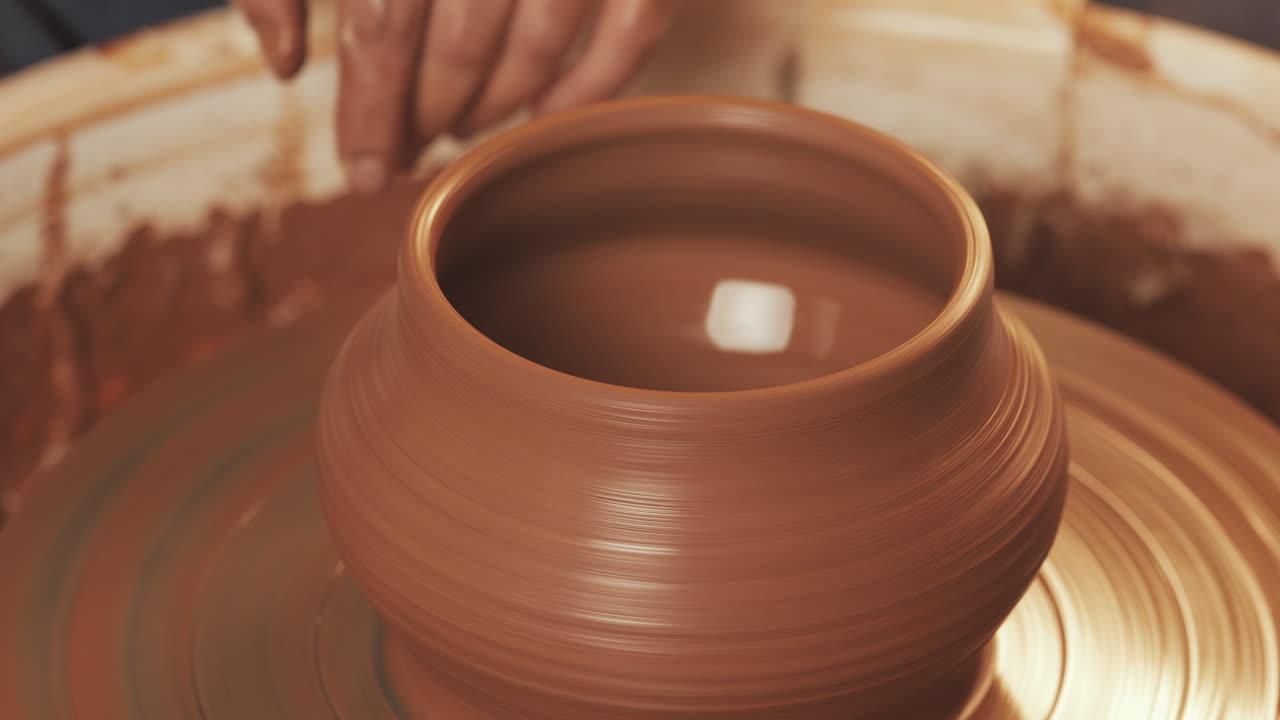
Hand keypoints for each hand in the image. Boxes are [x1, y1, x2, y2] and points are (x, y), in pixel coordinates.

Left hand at [232, 0, 674, 192]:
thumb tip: (287, 66)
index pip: (383, 32)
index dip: (371, 113)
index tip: (362, 170)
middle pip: (458, 47)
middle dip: (427, 117)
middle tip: (408, 156)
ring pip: (538, 41)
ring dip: (494, 104)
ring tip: (460, 130)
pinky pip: (633, 25)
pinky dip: (592, 82)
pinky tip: (543, 115)